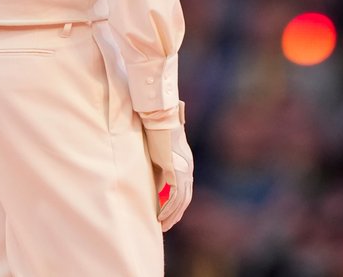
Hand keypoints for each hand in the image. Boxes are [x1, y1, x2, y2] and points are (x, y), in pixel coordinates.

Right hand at [142, 106, 192, 230]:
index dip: (178, 204)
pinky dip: (168, 208)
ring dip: (171, 215)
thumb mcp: (160, 150)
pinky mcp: (175, 170)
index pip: (185, 189)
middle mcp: (188, 168)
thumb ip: (160, 164)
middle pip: (186, 198)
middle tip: (167, 225)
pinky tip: (160, 216)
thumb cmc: (157, 129)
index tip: (170, 214)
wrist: (160, 117)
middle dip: (176, 213)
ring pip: (181, 201)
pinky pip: (173, 196)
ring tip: (162, 225)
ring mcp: (183, 169)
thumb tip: (155, 177)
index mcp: (186, 163)